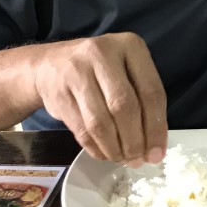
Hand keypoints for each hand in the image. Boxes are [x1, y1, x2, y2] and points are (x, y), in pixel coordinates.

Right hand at [33, 32, 167, 164]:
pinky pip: (82, 130)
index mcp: (130, 46)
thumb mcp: (126, 71)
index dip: (156, 128)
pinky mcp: (58, 93)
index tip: (157, 153)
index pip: (150, 91)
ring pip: (101, 122)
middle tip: (138, 160)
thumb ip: (143, 101)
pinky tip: (105, 153)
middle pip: (125, 107)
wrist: (49, 64)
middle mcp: (102, 53)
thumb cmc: (99, 71)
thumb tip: (154, 149)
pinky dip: (96, 148)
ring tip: (122, 158)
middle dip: (134, 141)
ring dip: (114, 148)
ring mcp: (76, 72)